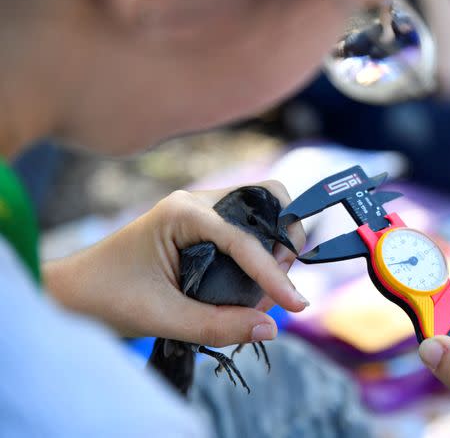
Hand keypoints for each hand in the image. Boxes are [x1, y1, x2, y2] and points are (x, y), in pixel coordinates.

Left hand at [43, 181, 305, 347]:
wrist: (72, 292)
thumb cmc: (107, 299)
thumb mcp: (163, 318)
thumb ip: (218, 325)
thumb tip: (272, 329)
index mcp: (183, 213)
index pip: (245, 238)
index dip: (274, 273)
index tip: (297, 305)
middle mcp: (197, 201)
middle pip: (269, 200)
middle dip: (284, 241)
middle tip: (275, 287)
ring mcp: (202, 210)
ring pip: (264, 212)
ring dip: (275, 247)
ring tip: (261, 293)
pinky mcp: (205, 226)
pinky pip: (250, 228)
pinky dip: (262, 252)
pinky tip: (249, 286)